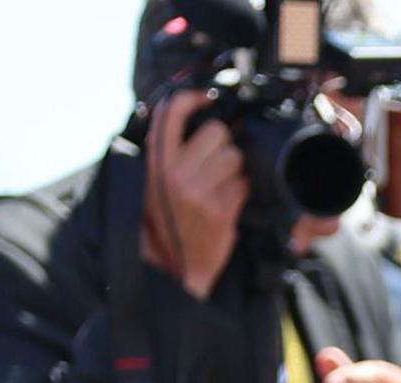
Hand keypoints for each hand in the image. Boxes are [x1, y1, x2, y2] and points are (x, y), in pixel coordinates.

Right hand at [142, 90, 248, 298]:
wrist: (173, 265)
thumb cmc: (168, 219)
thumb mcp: (156, 181)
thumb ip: (170, 152)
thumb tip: (194, 121)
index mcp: (156, 161)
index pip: (169, 114)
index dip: (190, 98)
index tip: (205, 98)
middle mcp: (174, 173)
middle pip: (217, 132)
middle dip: (225, 144)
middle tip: (218, 163)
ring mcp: (198, 191)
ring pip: (236, 157)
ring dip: (237, 170)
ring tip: (223, 186)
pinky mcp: (220, 209)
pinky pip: (245, 185)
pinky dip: (243, 192)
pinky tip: (229, 203)